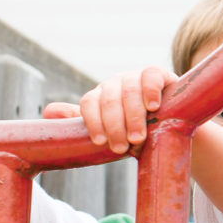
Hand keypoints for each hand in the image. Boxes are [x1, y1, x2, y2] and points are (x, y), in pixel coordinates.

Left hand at [59, 67, 177, 153]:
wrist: (175, 126)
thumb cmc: (140, 130)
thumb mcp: (112, 129)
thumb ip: (84, 122)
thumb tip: (48, 111)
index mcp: (101, 96)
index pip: (89, 103)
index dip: (93, 122)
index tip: (100, 142)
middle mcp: (116, 84)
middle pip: (108, 100)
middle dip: (114, 126)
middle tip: (122, 148)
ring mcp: (136, 77)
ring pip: (128, 91)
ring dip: (132, 116)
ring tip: (139, 138)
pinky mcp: (159, 74)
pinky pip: (150, 76)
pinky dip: (150, 90)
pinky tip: (153, 107)